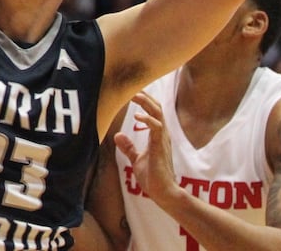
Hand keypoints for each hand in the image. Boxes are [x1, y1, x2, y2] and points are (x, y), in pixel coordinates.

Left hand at [113, 92, 179, 208]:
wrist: (163, 193)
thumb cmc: (152, 178)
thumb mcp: (137, 159)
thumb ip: (129, 147)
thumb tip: (118, 136)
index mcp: (157, 136)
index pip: (154, 111)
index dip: (145, 100)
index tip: (133, 90)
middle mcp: (162, 135)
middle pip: (157, 108)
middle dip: (145, 96)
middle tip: (132, 87)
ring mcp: (162, 140)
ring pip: (158, 113)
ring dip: (147, 103)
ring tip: (135, 95)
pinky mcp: (160, 147)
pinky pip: (157, 128)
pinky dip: (148, 119)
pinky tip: (138, 116)